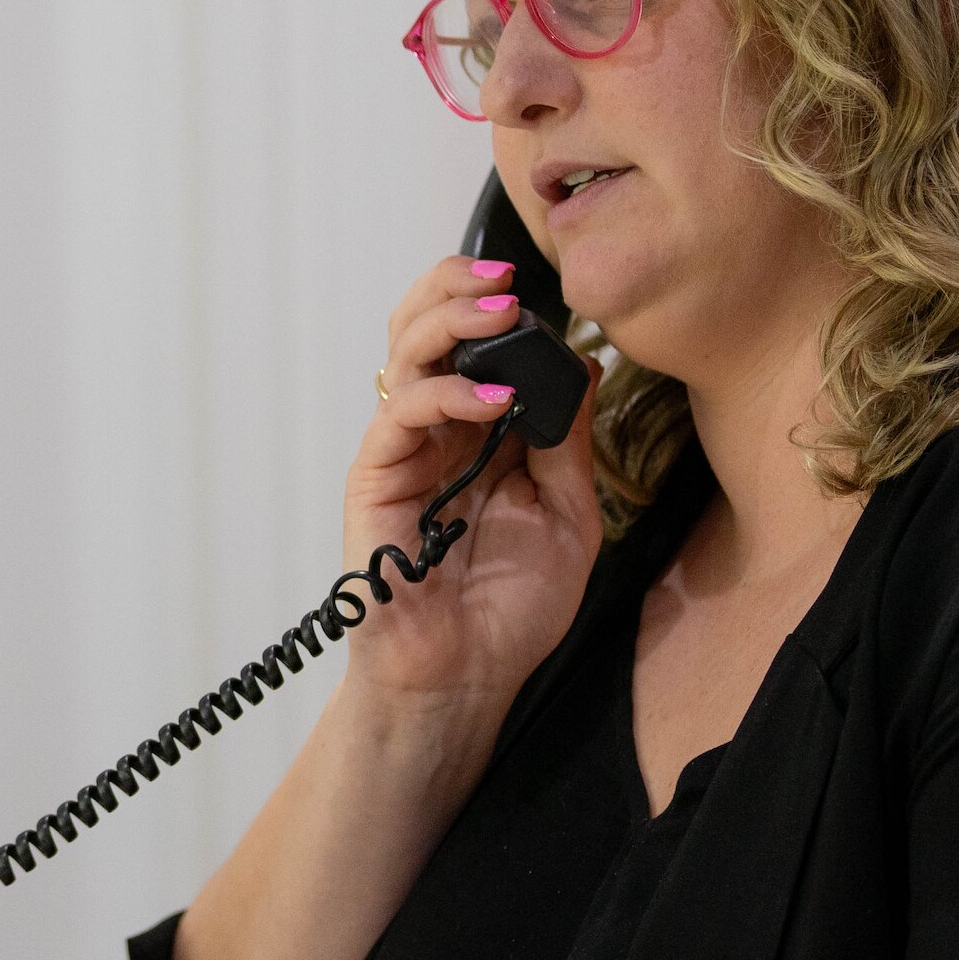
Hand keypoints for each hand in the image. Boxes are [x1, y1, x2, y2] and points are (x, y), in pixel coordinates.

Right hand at [341, 247, 602, 713]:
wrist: (465, 679)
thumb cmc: (509, 611)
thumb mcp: (569, 516)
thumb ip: (566, 443)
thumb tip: (583, 366)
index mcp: (477, 432)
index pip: (472, 340)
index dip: (497, 305)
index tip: (544, 292)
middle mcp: (435, 430)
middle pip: (424, 326)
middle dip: (458, 287)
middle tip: (506, 280)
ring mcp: (401, 450)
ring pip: (404, 352)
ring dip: (450, 318)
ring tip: (500, 311)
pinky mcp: (375, 478)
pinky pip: (402, 413)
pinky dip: (447, 393)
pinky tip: (495, 401)